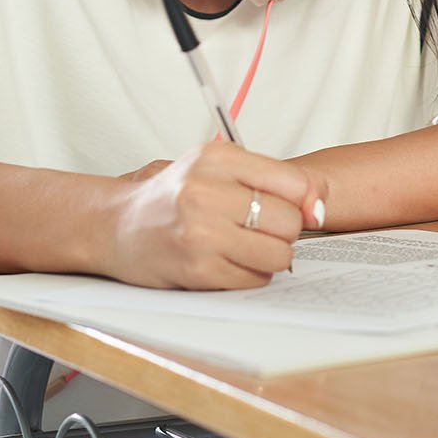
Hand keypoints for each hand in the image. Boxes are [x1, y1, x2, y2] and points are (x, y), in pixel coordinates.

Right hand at [102, 141, 326, 289]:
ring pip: (278, 254)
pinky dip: (249, 275)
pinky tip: (226, 261)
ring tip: (244, 246)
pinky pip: (255, 279)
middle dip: (282, 230)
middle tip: (257, 228)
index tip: (298, 209)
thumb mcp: (219, 169)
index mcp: (216, 157)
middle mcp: (206, 191)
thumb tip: (321, 205)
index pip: (294, 182)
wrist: (116, 226)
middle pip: (289, 221)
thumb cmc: (174, 197)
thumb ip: (274, 180)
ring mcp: (200, 232)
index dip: (305, 201)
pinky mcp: (197, 268)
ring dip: (269, 256)